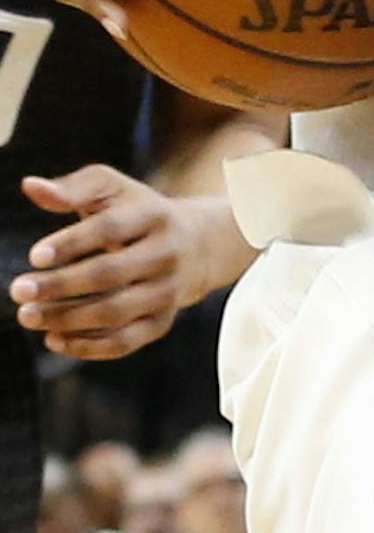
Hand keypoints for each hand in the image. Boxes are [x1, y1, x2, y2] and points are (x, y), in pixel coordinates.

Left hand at [8, 165, 229, 359]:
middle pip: (110, 274)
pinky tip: (53, 338)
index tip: (34, 256)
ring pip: (114, 312)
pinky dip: (85, 346)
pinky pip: (123, 342)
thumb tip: (30, 186)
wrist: (196, 245)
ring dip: (65, 318)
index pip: (111, 228)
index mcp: (154, 215)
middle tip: (18, 290)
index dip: (72, 243)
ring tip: (27, 315)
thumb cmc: (137, 213)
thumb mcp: (114, 191)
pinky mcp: (162, 322)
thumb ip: (74, 188)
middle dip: (60, 285)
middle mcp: (167, 253)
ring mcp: (167, 291)